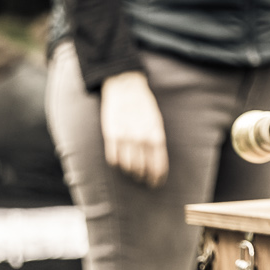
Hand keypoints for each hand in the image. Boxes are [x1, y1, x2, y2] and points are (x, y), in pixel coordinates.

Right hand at [99, 69, 168, 186]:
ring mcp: (125, 138)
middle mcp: (142, 139)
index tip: (155, 183)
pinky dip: (117, 164)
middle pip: (143, 169)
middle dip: (143, 177)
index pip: (158, 166)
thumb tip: (157, 162)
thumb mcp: (157, 122)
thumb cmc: (143, 104)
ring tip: (132, 172)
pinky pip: (113, 159)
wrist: (125, 86)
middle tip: (143, 179)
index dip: (157, 178)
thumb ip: (157, 141)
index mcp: (156, 136)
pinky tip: (119, 162)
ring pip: (128, 167)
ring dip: (130, 172)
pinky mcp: (111, 135)